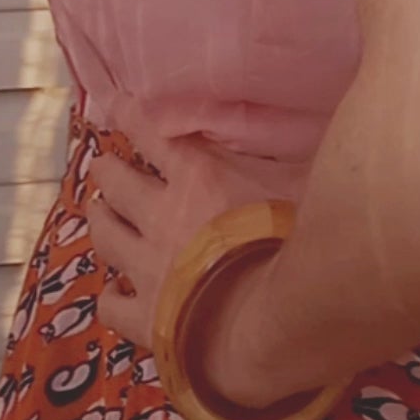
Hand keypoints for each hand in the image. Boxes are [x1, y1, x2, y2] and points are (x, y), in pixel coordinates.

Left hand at [85, 94, 308, 409]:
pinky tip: (114, 293)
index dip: (130, 116)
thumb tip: (323, 125)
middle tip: (105, 165)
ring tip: (97, 213)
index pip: (151, 135)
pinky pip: (111, 304)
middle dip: (108, 170)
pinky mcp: (145, 316)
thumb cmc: (290, 239)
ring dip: (100, 221)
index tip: (114, 102)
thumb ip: (297, 155)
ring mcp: (147, 267)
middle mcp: (161, 214)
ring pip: (105, 236)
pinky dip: (111, 296)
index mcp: (197, 176)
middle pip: (117, 182)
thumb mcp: (302, 181)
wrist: (267, 315)